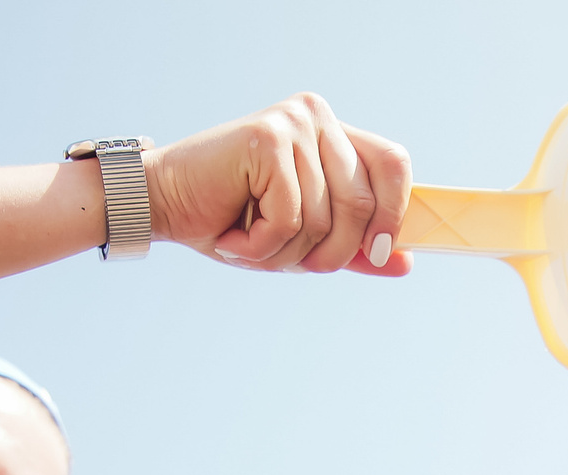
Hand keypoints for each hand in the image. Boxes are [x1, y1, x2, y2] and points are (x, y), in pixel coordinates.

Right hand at [146, 94, 411, 276]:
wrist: (163, 207)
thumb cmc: (233, 221)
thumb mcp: (304, 240)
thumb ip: (352, 248)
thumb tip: (405, 263)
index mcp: (333, 134)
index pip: (393, 164)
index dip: (395, 214)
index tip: (380, 254)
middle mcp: (317, 117)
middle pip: (362, 204)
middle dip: (331, 252)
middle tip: (292, 261)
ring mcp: (292, 123)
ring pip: (323, 219)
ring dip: (286, 253)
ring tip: (250, 242)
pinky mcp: (266, 139)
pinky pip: (289, 218)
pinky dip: (261, 246)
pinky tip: (232, 235)